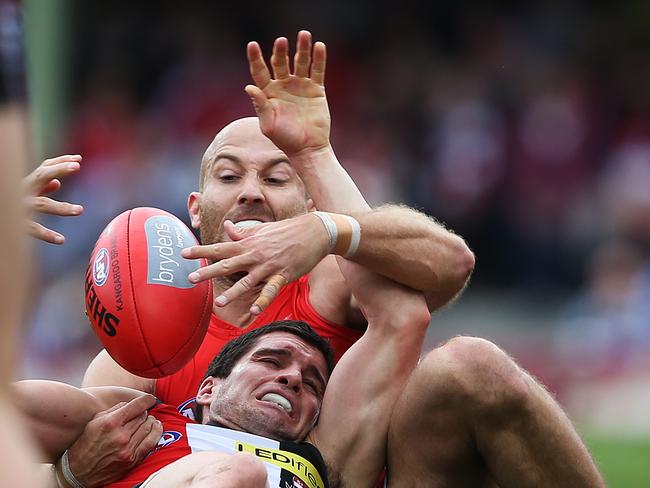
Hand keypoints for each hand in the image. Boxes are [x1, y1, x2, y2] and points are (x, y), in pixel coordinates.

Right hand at [24, 154, 82, 243]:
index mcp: (26, 184)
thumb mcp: (23, 194)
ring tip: (80, 210)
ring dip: (61, 207)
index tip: (78, 159)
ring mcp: (19, 207)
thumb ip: (40, 189)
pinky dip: (46, 234)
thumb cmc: (8, 204)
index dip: (60, 162)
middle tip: (77, 166)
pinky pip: (32, 228)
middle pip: (40, 176)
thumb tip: (57, 183)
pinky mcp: (16, 224)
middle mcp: (22, 191)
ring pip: (42, 204)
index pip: (44, 168)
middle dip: (59, 170)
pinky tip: (61, 240)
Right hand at [66, 395, 161, 486]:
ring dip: (150, 421)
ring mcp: (127, 449)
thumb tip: (131, 404)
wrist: (78, 473)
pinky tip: (156, 427)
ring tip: (149, 419)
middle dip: (144, 412)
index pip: (136, 406)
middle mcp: (120, 436)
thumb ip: (114, 410)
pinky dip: (156, 432)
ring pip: (148, 427)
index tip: (151, 398)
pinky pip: (151, 442)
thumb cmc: (85, 444)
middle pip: (143, 416)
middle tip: (142, 412)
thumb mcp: (94, 422)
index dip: (146, 400)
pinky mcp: (132, 460)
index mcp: (110, 423)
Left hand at [182, 213, 329, 314]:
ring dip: (232, 292)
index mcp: (249, 244)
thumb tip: (226, 227)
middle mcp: (255, 255)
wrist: (316, 231)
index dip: (201, 250)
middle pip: (227, 264)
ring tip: (218, 302)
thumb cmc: (288, 230)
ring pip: (247, 281)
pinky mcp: (283, 275)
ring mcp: (269, 266)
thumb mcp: (263, 229)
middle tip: (190, 278)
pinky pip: (271, 290)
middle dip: (208, 271)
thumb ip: (243, 232)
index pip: (220, 247)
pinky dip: (263, 301)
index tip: (183, 253)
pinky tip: (254, 312)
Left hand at [245, 30, 330, 156]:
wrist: (308, 148)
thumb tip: (249, 87)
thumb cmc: (285, 140)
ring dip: (302, 48)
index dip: (255, 58)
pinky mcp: (316, 90)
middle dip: (280, 51)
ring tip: (304, 35)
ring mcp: (300, 86)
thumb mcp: (269, 125)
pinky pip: (317, 70)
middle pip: (280, 62)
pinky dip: (318, 58)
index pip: (259, 71)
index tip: (252, 45)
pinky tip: (319, 46)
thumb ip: (260, 106)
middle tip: (281, 42)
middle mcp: (283, 86)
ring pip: (300, 62)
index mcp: (268, 93)